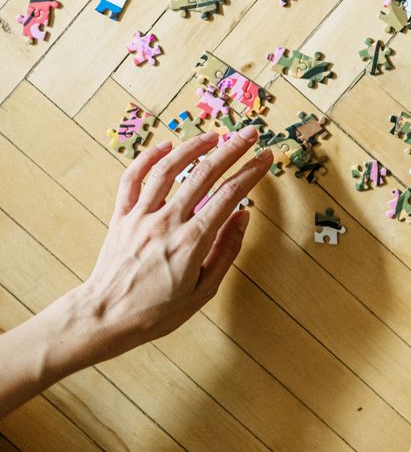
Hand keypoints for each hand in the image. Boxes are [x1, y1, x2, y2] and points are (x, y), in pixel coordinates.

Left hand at [0, 128, 269, 416]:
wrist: (104, 317)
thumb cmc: (157, 311)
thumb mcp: (204, 290)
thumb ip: (226, 250)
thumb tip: (243, 216)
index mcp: (192, 240)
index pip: (229, 195)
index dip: (251, 172)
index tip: (266, 157)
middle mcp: (167, 221)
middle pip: (203, 174)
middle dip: (231, 150)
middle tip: (249, 134)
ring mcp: (141, 216)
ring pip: (167, 169)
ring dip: (192, 147)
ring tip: (213, 136)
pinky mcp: (121, 216)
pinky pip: (132, 179)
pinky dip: (148, 158)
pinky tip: (164, 146)